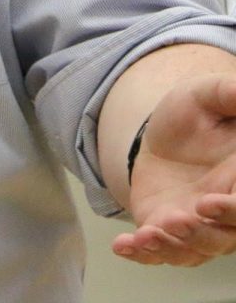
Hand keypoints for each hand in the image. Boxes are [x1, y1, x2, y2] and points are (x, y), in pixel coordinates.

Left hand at [113, 74, 235, 265]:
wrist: (160, 134)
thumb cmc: (194, 114)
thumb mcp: (209, 95)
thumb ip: (230, 93)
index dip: (232, 209)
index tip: (210, 202)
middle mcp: (227, 211)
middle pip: (224, 236)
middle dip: (202, 233)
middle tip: (178, 221)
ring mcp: (198, 227)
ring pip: (193, 250)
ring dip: (171, 247)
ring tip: (148, 233)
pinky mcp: (166, 231)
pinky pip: (159, 253)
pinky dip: (142, 254)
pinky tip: (122, 245)